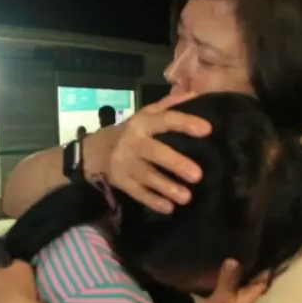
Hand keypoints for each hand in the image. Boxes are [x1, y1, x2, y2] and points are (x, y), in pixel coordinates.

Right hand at [105, 92, 211, 212]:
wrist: (95, 151)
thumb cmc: (132, 132)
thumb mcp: (146, 115)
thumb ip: (169, 106)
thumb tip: (196, 94)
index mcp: (143, 123)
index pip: (165, 120)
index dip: (185, 123)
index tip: (207, 129)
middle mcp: (133, 142)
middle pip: (154, 152)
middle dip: (175, 163)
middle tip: (198, 175)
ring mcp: (125, 163)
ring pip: (146, 175)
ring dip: (166, 186)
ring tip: (187, 197)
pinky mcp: (121, 181)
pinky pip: (137, 193)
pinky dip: (152, 201)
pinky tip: (169, 208)